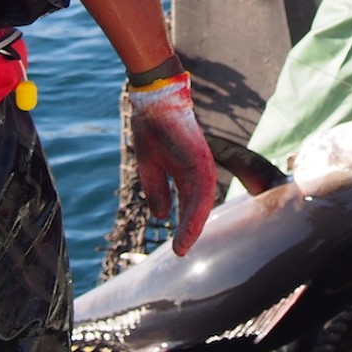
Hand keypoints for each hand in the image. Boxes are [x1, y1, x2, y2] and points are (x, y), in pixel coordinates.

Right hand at [127, 71, 217, 254]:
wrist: (154, 100)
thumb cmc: (152, 128)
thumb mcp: (150, 166)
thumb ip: (156, 190)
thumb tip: (160, 217)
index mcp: (186, 172)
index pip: (189, 204)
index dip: (184, 224)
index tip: (177, 246)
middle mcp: (198, 170)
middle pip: (198, 206)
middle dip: (190, 230)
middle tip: (181, 251)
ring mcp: (202, 163)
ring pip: (202, 201)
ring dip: (194, 224)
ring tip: (183, 245)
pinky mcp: (201, 158)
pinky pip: (201, 189)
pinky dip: (196, 209)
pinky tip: (189, 224)